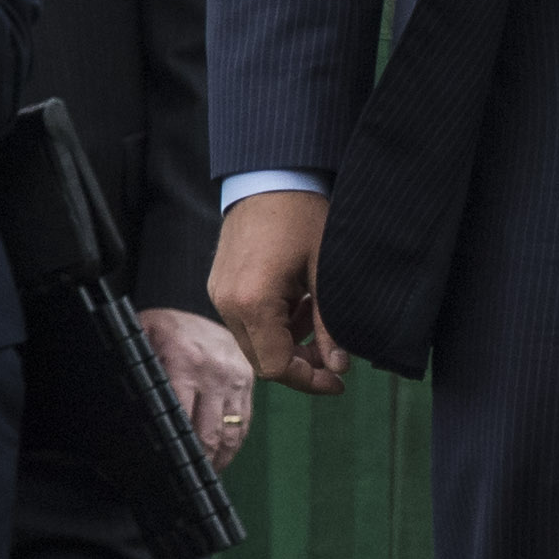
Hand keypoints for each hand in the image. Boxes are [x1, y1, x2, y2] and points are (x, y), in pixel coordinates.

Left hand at [145, 305, 257, 471]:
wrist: (220, 305)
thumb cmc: (172, 327)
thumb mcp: (145, 336)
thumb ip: (135, 366)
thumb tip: (120, 402)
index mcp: (184, 361)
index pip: (176, 415)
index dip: (170, 444)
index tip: (161, 465)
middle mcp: (214, 373)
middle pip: (206, 432)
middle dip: (195, 462)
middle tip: (181, 481)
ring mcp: (236, 381)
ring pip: (228, 434)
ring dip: (216, 460)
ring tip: (201, 477)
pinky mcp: (250, 387)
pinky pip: (243, 425)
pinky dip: (231, 448)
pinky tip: (219, 460)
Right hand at [211, 188, 343, 395]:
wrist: (270, 177)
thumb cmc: (303, 217)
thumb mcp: (327, 274)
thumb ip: (330, 324)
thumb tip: (339, 366)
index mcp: (252, 303)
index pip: (275, 366)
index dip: (309, 380)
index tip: (338, 382)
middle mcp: (227, 303)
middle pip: (262, 358)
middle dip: (301, 364)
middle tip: (335, 359)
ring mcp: (220, 294)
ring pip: (255, 340)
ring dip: (289, 342)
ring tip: (321, 321)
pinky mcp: (221, 285)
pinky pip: (247, 319)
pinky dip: (275, 323)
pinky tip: (301, 304)